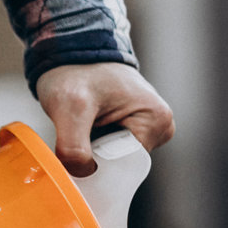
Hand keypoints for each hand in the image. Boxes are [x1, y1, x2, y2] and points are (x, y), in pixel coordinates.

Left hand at [35, 63, 173, 176]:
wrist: (67, 53)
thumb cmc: (74, 72)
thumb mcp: (69, 107)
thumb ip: (74, 146)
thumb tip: (83, 175)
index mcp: (158, 121)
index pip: (127, 167)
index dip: (97, 168)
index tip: (75, 155)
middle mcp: (160, 126)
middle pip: (121, 165)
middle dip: (93, 158)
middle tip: (75, 134)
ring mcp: (146, 128)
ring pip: (112, 160)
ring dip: (90, 151)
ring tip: (80, 126)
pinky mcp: (131, 129)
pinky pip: (109, 151)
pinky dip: (91, 146)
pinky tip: (83, 127)